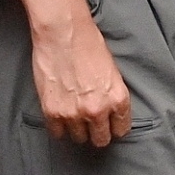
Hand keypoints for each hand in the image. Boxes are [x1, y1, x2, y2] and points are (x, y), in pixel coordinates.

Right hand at [13, 0, 130, 146]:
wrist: (64, 34)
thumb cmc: (90, 46)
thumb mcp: (113, 73)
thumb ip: (112, 96)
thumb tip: (110, 112)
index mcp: (118, 99)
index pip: (121, 130)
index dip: (115, 127)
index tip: (110, 125)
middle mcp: (98, 110)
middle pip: (101, 140)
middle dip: (98, 133)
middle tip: (92, 124)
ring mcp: (74, 114)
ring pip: (79, 139)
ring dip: (78, 129)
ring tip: (75, 115)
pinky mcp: (52, 112)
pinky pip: (58, 133)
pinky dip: (59, 126)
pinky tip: (61, 114)